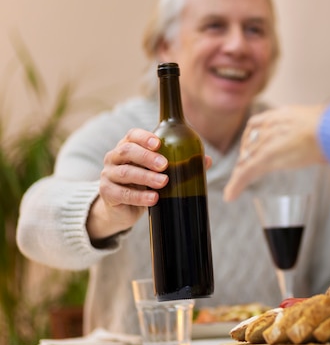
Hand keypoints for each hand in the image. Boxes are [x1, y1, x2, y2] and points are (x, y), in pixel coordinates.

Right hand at [88, 128, 211, 241]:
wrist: (122, 209)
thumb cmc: (143, 183)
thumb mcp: (158, 172)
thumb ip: (180, 164)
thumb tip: (207, 160)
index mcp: (128, 147)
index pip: (132, 135)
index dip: (144, 137)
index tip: (159, 143)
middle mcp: (115, 158)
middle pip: (127, 151)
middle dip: (146, 157)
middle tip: (165, 165)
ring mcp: (109, 175)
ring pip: (125, 173)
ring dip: (146, 177)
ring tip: (163, 182)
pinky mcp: (107, 193)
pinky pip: (122, 194)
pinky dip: (139, 197)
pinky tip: (153, 199)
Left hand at [223, 104, 327, 200]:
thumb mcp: (326, 125)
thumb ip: (323, 131)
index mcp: (284, 114)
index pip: (258, 124)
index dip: (252, 138)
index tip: (251, 149)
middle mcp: (272, 124)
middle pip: (250, 143)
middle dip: (245, 157)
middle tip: (242, 170)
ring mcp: (270, 140)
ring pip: (247, 159)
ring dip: (240, 174)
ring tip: (234, 187)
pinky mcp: (267, 156)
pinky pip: (247, 171)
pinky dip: (237, 184)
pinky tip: (231, 195)